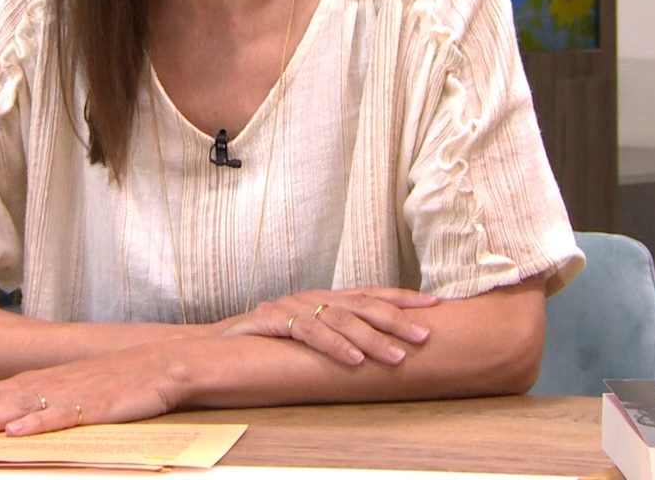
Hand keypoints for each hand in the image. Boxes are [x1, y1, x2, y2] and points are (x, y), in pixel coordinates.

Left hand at [0, 348, 179, 437]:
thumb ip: (40, 401)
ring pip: (20, 407)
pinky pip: (61, 417)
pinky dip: (37, 424)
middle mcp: (49, 384)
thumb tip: (8, 420)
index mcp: (41, 380)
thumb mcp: (74, 389)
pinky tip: (17, 433)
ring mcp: (70, 394)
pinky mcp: (94, 406)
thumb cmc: (120, 381)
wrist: (165, 364)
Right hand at [217, 287, 437, 366]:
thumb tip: (380, 342)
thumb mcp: (310, 330)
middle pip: (364, 305)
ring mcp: (295, 306)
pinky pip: (310, 333)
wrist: (219, 339)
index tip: (435, 304)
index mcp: (327, 298)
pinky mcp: (275, 320)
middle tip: (425, 335)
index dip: (403, 298)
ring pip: (341, 320)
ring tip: (397, 356)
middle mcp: (315, 297)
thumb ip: (339, 331)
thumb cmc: (269, 338)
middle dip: (398, 319)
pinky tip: (354, 360)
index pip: (372, 293)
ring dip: (372, 339)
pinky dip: (334, 347)